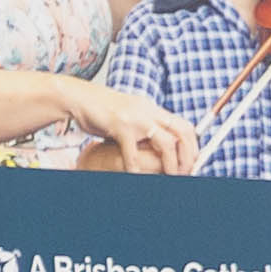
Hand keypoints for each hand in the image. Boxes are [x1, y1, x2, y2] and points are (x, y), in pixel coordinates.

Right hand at [83, 98, 198, 175]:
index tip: (193, 160)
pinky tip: (135, 174)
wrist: (77, 96)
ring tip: (171, 175)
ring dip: (172, 163)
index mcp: (152, 108)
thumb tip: (161, 141)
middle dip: (189, 155)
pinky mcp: (119, 127)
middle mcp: (148, 111)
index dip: (193, 145)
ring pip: (166, 143)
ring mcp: (135, 119)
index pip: (184, 125)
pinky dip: (135, 167)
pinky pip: (133, 151)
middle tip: (187, 171)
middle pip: (182, 132)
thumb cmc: (101, 108)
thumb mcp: (130, 113)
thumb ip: (146, 124)